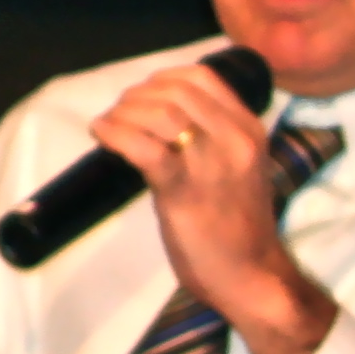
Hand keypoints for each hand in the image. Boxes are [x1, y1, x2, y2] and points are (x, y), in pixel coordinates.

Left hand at [91, 61, 334, 353]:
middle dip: (137, 95)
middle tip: (120, 112)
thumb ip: (214, 139)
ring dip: (123, 112)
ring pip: (159, 112)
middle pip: (175, 90)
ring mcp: (211, 164)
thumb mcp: (238, 168)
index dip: (163, 78)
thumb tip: (163, 116)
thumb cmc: (240, 228)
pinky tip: (102, 135)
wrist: (252, 276)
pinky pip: (142, 146)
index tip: (144, 94)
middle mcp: (235, 140)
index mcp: (250, 131)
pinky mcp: (184, 190)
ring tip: (109, 124)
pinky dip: (114, 133)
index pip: (203, 77)